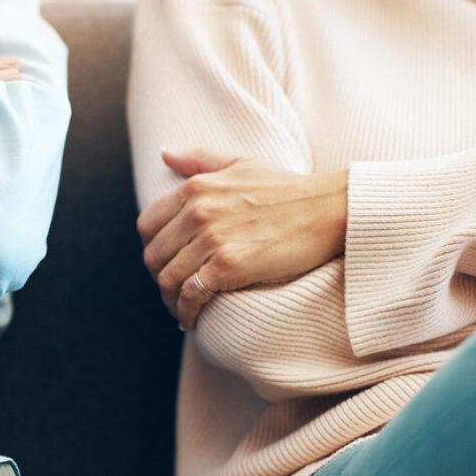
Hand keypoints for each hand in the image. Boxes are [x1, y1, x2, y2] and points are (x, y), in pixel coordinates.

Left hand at [137, 149, 347, 330]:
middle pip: (154, 257)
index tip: (167, 263)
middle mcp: (197, 212)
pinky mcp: (228, 264)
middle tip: (176, 292)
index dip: (153, 249)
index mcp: (195, 189)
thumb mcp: (240, 164)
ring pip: (168, 280)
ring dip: (171, 301)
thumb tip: (165, 156)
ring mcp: (211, 238)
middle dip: (160, 278)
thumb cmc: (288, 188)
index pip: (147, 226)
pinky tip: (194, 319)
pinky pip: (191, 295)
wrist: (328, 209)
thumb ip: (199, 160)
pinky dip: (187, 312)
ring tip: (183, 310)